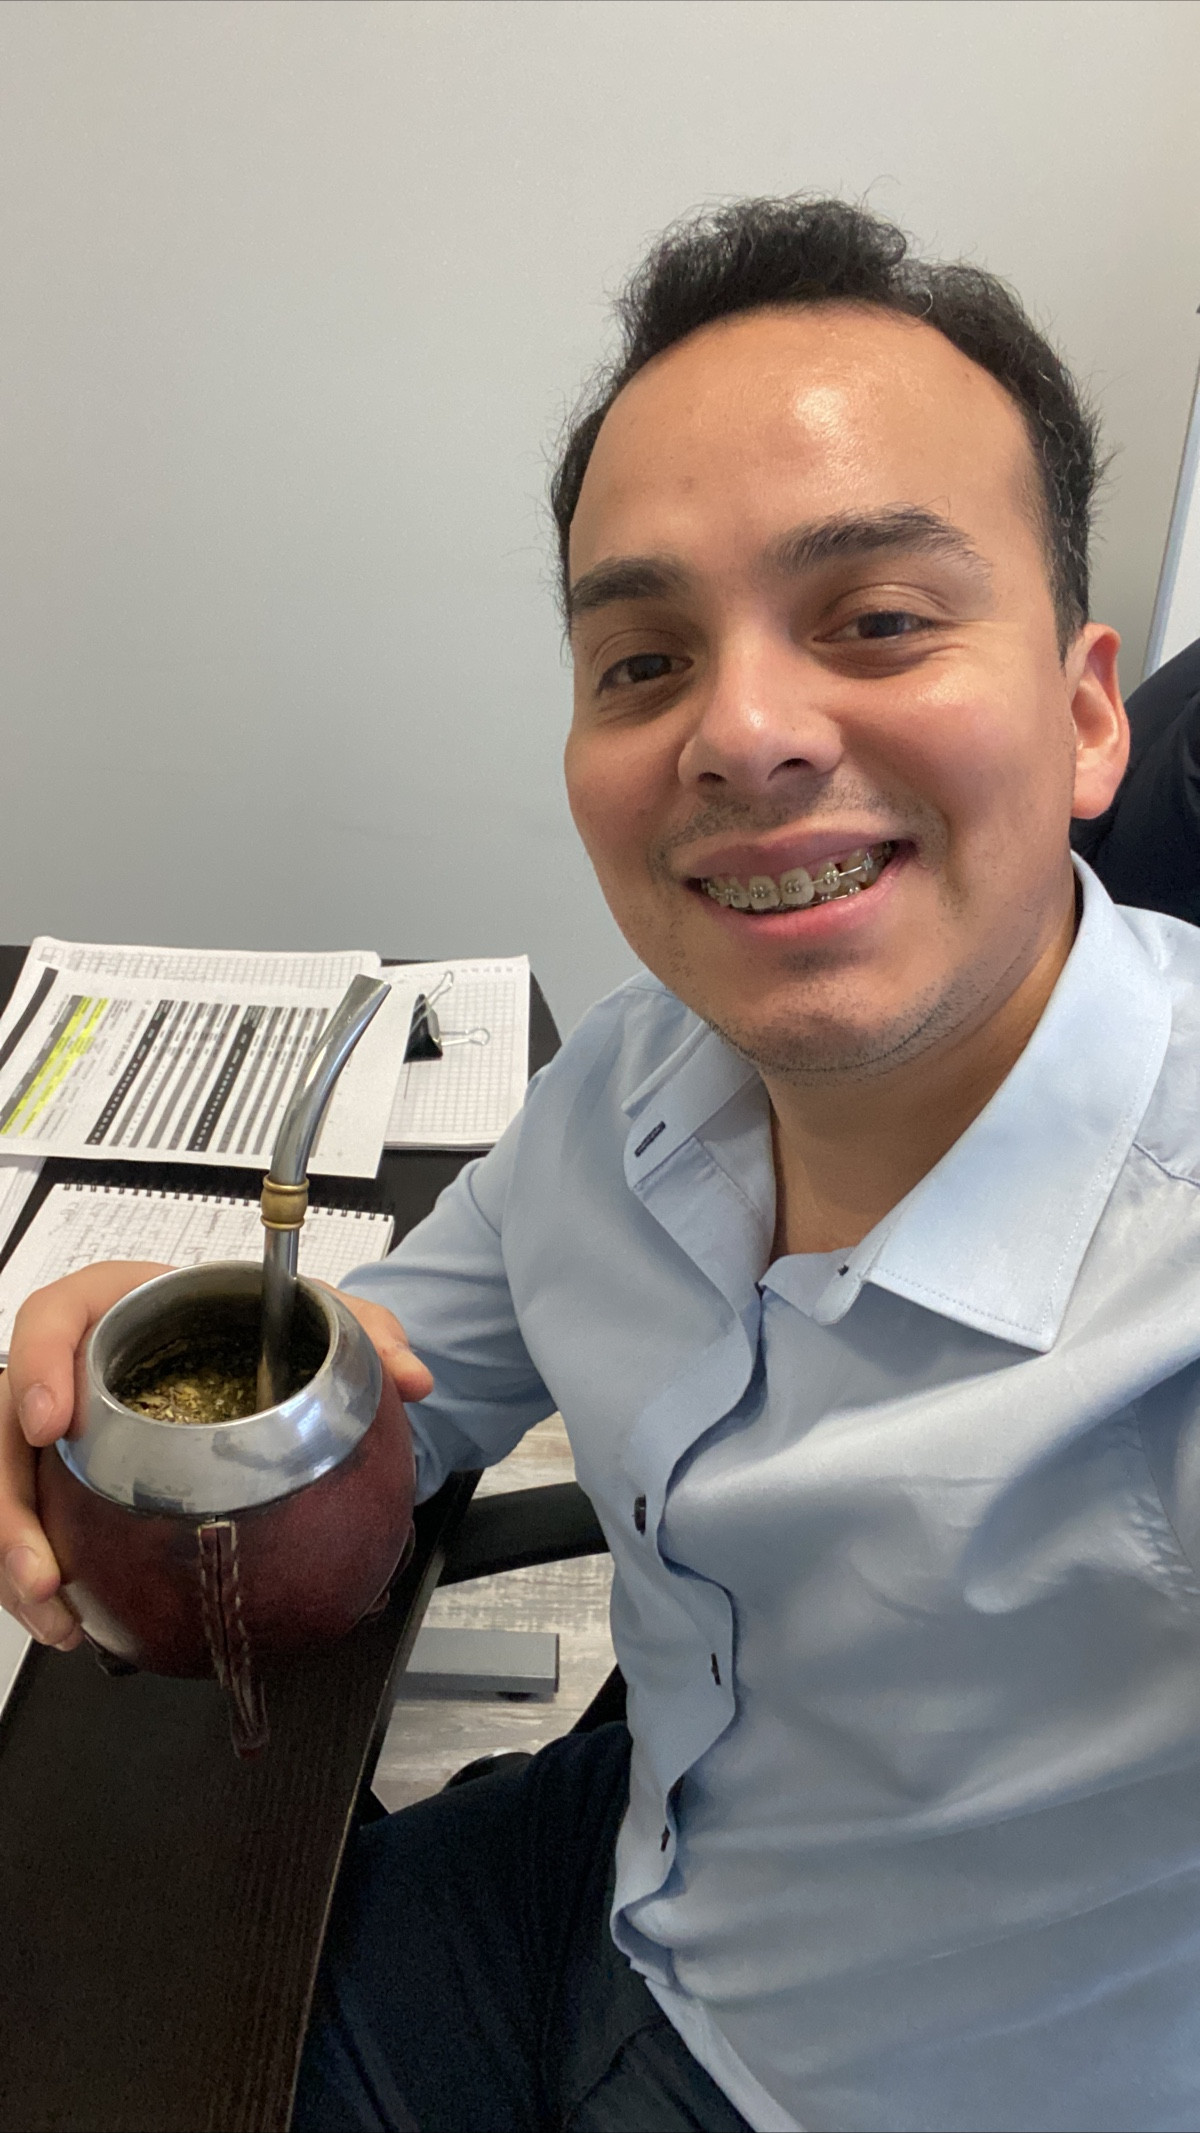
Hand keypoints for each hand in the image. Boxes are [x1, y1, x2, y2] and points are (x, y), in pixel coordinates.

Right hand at [0, 1263, 433, 1651]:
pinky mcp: (65, 1481)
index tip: (52, 1423)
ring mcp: (61, 1428)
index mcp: (116, 1307)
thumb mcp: (309, 1315)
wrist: (245, 1347)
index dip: (40, 1366)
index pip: (52, 1317)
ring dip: (18, 1556)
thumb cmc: (248, 1320)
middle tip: (42, 1566)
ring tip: (54, 1611)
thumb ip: (363, 1332)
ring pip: (10, 1485)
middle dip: (12, 1503)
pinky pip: (35, 1524)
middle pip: (7, 1423)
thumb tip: (411, 1374)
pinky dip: (41, 1579)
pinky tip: (70, 1621)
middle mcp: (73, 1365)